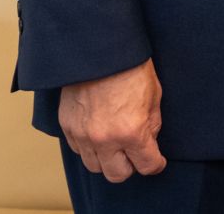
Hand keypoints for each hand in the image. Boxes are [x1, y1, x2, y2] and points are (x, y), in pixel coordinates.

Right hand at [59, 58, 164, 182]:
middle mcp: (105, 139)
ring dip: (107, 159)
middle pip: (117, 175)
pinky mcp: (67, 126)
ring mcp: (83, 134)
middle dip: (130, 166)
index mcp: (131, 131)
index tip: (156, 160)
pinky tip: (98, 133)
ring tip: (115, 143)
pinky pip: (78, 150)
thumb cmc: (130, 67)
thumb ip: (151, 124)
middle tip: (134, 153)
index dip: (155, 164)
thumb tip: (148, 140)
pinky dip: (89, 147)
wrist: (99, 48)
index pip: (146, 166)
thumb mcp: (154, 95)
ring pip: (95, 166)